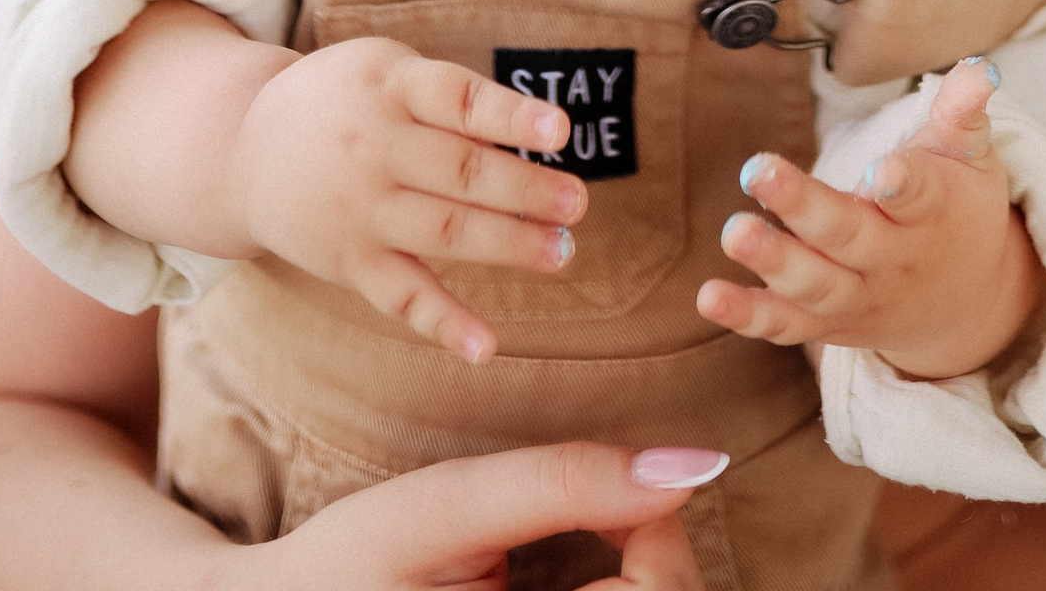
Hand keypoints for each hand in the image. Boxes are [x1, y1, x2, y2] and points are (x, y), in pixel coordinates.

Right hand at [230, 39, 586, 359]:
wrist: (245, 150)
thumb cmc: (346, 99)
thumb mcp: (386, 70)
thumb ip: (450, 97)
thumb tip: (535, 135)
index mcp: (392, 87)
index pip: (459, 99)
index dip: (511, 116)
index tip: (562, 132)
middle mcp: (375, 147)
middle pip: (462, 171)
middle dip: (526, 191)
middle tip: (577, 203)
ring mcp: (361, 209)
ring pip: (445, 231)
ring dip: (508, 245)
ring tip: (561, 251)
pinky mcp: (350, 262)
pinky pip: (402, 296)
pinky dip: (444, 323)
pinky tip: (487, 347)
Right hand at [247, 442, 721, 589]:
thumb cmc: (352, 564)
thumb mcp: (449, 505)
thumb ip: (566, 483)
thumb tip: (693, 466)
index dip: (658, 531)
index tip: (617, 489)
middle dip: (658, 561)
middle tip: (606, 514)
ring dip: (639, 587)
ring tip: (584, 553)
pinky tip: (570, 590)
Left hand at [697, 58, 1045, 380]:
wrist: (964, 303)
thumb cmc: (960, 209)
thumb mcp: (973, 158)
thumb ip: (964, 113)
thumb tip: (979, 67)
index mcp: (932, 213)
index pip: (918, 196)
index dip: (901, 183)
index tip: (881, 169)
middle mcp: (892, 259)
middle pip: (847, 236)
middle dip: (803, 206)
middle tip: (757, 169)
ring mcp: (858, 295)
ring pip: (813, 284)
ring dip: (772, 261)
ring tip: (733, 231)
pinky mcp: (828, 322)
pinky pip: (786, 324)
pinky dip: (749, 316)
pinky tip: (709, 297)